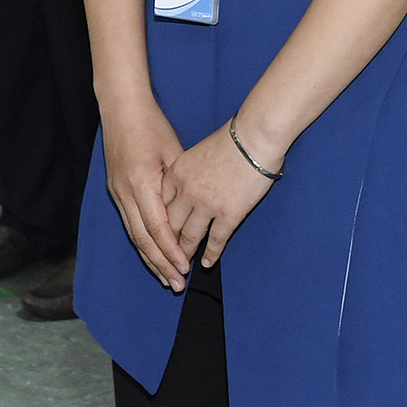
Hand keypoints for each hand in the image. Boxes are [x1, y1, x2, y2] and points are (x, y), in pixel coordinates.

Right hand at [101, 100, 188, 290]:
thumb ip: (179, 186)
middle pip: (143, 238)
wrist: (121, 108)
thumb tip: (191, 214)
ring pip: (134, 235)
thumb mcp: (173, 153)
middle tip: (178, 285)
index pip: (157, 227)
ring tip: (166, 279)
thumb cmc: (152, 126)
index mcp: (141, 183)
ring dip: (150, 259)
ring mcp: (117, 193)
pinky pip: (129, 225)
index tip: (186, 268)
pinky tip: (152, 256)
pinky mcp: (115, 191)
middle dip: (161, 264)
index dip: (172, 251)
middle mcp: (125, 192)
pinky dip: (142, 244)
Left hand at [160, 123, 277, 273]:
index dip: (155, 224)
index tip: (153, 236)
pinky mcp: (228, 213)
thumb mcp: (194, 153)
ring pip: (189, 236)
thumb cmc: (228, 140)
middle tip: (163, 260)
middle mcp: (186, 192)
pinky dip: (211, 254)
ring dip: (185, 254)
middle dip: (165, 245)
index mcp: (175, 174)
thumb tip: (181, 187)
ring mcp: (206, 205)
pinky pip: (216, 239)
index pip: (158, 205)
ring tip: (182, 268)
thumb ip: (184, 173)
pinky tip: (208, 263)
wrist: (252, 138)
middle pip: (168, 225)